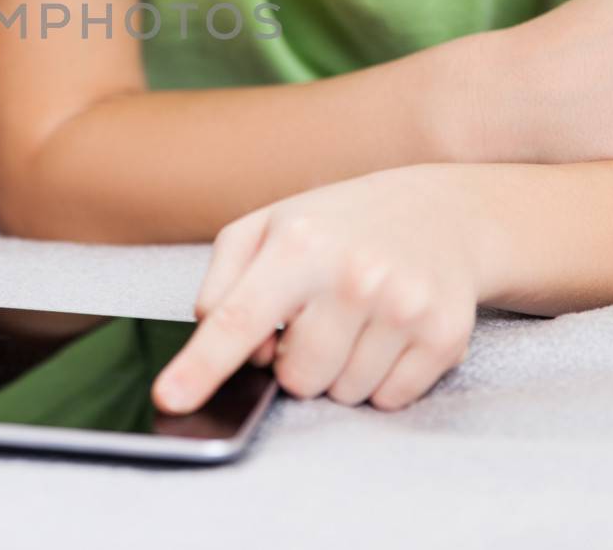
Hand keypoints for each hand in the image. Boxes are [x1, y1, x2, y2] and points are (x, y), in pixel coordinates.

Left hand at [153, 169, 478, 414]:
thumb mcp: (267, 228)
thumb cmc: (338, 226)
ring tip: (355, 319)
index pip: (237, 318)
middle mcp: (352, 276)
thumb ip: (224, 282)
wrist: (441, 214)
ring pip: (343, 394)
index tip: (169, 399)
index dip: (200, 366)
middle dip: (297, 361)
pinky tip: (388, 333)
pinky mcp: (443, 336)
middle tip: (316, 317)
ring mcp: (403, 307)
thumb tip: (221, 340)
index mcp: (299, 244)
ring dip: (340, 370)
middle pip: (296, 378)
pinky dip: (381, 378)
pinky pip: (389, 399)